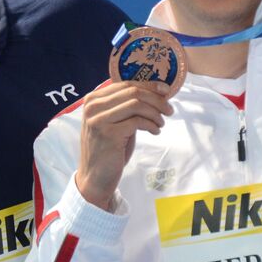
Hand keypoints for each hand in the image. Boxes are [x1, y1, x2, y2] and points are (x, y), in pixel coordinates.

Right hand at [74, 81, 172, 210]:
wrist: (95, 176)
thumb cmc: (109, 148)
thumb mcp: (115, 121)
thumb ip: (126, 106)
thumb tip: (157, 91)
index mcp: (93, 99)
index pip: (126, 84)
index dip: (149, 85)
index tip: (166, 91)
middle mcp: (93, 106)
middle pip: (133, 92)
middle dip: (156, 99)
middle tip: (169, 109)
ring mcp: (98, 119)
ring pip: (137, 105)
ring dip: (155, 113)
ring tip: (161, 123)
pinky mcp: (108, 133)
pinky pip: (137, 122)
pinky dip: (151, 125)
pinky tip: (155, 131)